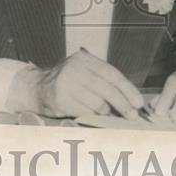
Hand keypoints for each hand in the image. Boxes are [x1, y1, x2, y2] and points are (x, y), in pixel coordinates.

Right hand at [6, 48, 143, 118]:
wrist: (37, 87)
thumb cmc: (68, 80)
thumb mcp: (84, 71)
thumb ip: (103, 80)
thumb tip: (130, 98)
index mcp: (84, 59)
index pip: (112, 74)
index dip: (128, 89)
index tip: (138, 102)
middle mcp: (75, 69)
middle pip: (108, 89)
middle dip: (123, 105)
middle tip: (133, 116)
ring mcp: (67, 84)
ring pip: (98, 104)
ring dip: (105, 112)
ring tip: (105, 112)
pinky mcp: (61, 100)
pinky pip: (86, 113)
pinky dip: (92, 116)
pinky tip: (91, 113)